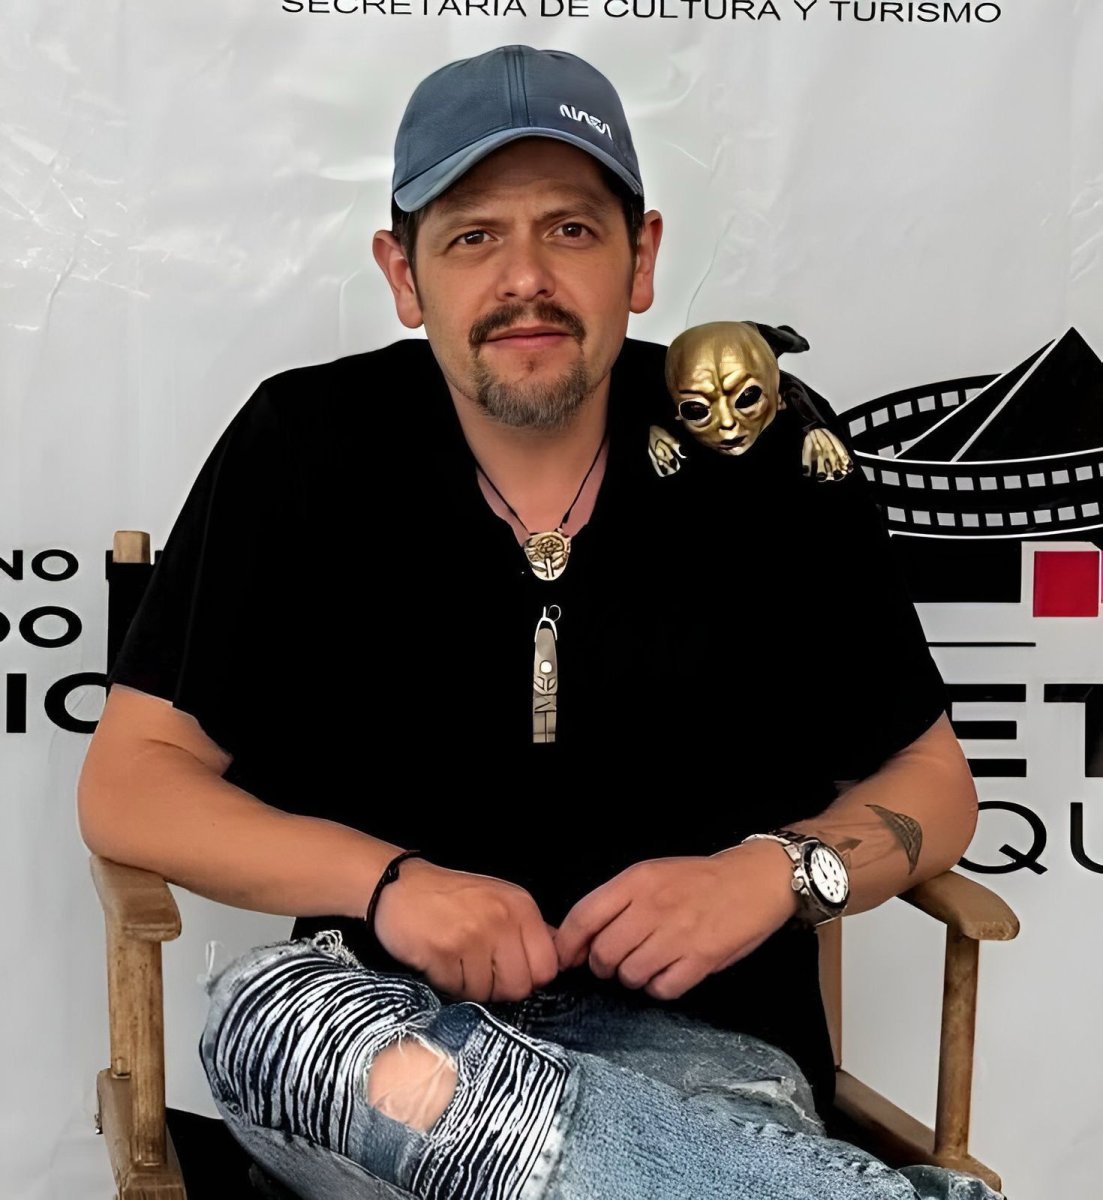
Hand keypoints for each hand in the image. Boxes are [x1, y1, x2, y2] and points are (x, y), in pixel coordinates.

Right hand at [373, 858, 559, 1003]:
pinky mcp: (443, 952)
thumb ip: (528, 931)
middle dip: (500, 988)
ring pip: (487, 994)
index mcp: (521, 907)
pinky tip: (440, 961)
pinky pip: (457, 991)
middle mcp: (501, 919)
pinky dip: (448, 984)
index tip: (510, 971)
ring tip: (457, 960)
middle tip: (479, 970)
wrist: (400, 886)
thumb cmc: (452, 897)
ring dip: (470, 987)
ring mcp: (473, 935)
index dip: (529, 977)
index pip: (547, 966)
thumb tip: (560, 961)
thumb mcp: (500, 901)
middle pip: (520, 986)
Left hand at [553, 842, 799, 1000]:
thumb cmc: (699, 880)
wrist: (754, 880)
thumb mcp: (652, 874)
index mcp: (637, 880)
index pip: (584, 916)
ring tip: (650, 963)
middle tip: (619, 960)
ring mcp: (677, 934)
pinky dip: (660, 987)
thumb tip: (578, 941)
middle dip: (604, 965)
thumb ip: (615, 902)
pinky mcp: (701, 959)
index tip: (567, 959)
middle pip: (604, 953)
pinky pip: (662, 989)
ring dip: (634, 977)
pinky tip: (669, 972)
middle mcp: (652, 906)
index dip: (567, 944)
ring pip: (630, 975)